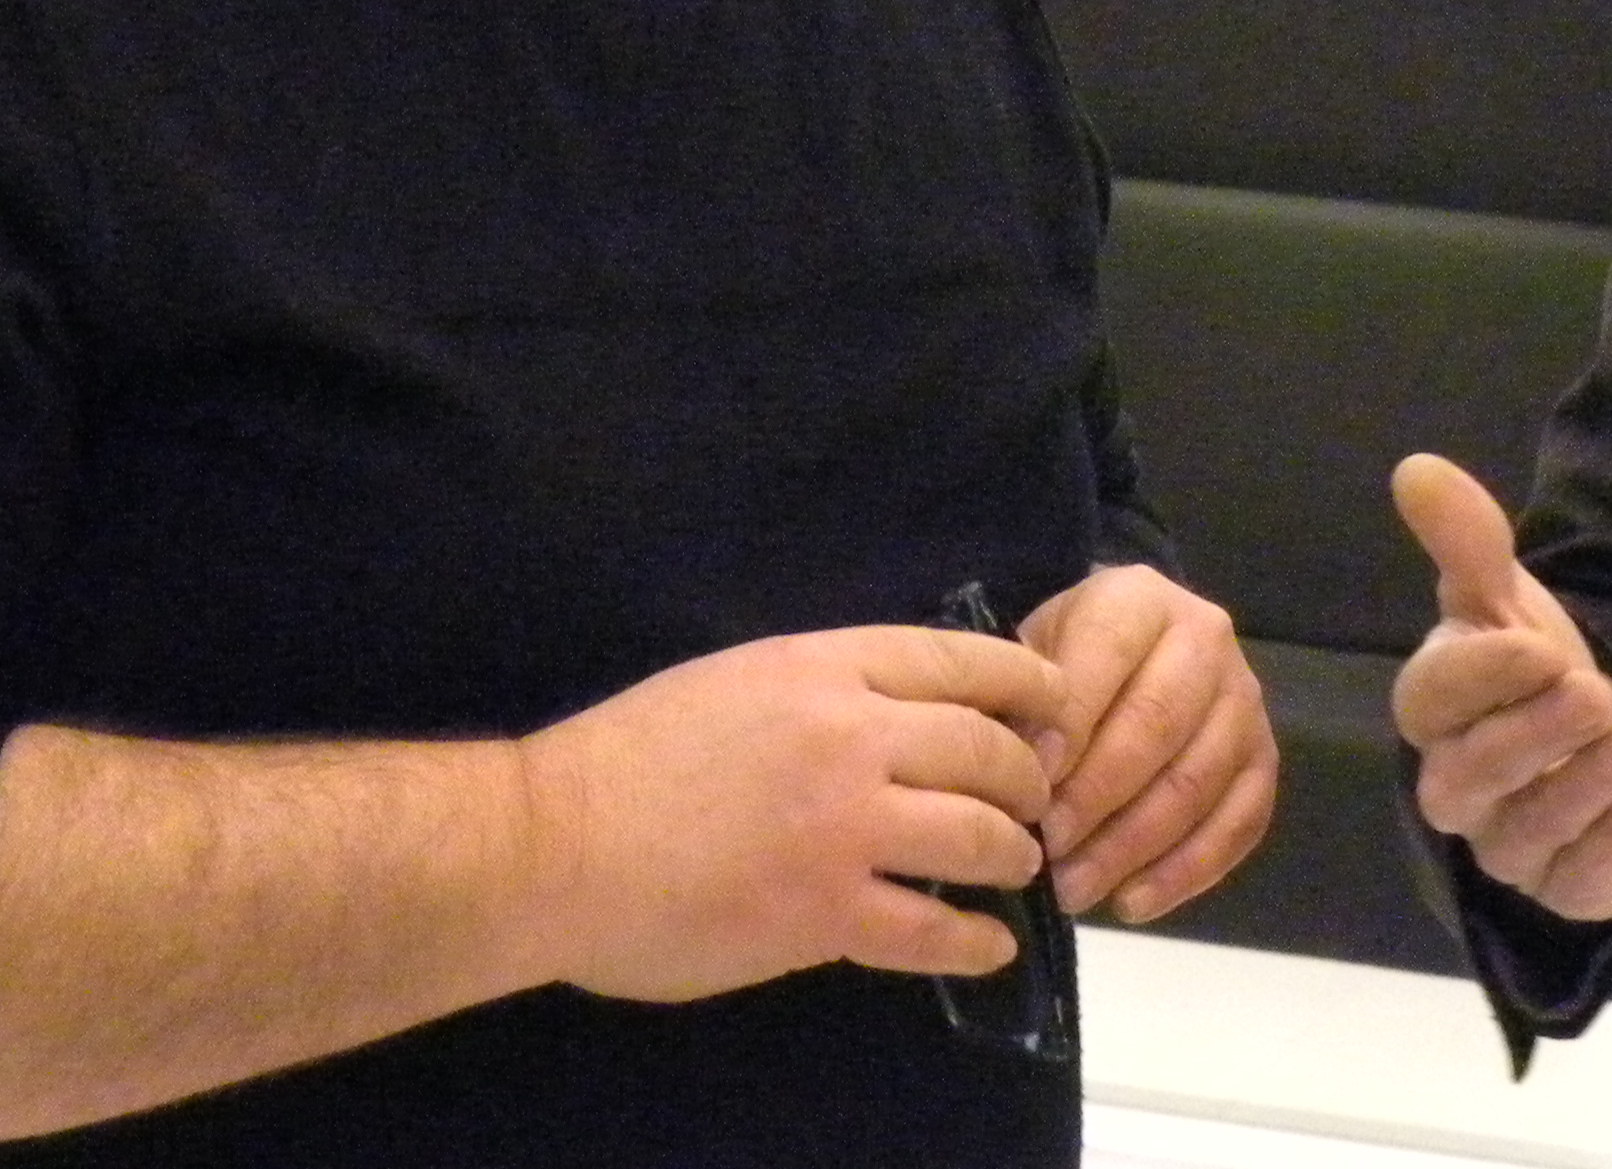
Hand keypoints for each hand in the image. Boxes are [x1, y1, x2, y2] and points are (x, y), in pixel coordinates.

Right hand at [513, 623, 1062, 998]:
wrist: (555, 843)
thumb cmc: (630, 757)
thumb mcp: (738, 680)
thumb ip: (822, 690)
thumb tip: (892, 714)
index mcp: (826, 667)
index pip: (963, 662)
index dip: (1027, 686)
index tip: (1056, 707)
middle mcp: (852, 734)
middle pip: (987, 748)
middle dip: (1028, 776)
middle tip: (1035, 799)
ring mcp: (844, 826)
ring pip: (976, 837)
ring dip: (1011, 854)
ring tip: (1016, 866)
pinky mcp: (824, 912)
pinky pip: (930, 929)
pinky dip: (972, 942)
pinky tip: (987, 948)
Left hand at [1017, 564, 1276, 921]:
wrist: (1128, 652)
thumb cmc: (1065, 662)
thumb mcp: (1030, 656)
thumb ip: (1022, 703)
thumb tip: (1019, 772)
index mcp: (1139, 599)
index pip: (1108, 654)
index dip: (1068, 724)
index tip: (1026, 789)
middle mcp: (1207, 638)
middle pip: (1158, 724)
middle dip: (1096, 797)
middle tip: (1044, 852)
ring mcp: (1245, 700)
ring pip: (1197, 782)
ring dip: (1132, 847)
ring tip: (1073, 889)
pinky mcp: (1265, 758)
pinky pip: (1239, 823)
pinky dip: (1186, 872)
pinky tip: (1131, 903)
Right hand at [1388, 453, 1611, 923]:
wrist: (1580, 735)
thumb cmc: (1526, 664)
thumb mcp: (1505, 596)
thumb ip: (1467, 541)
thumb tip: (1417, 469)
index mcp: (1436, 708)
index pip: (1431, 701)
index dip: (1482, 676)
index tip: (1540, 645)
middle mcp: (1458, 782)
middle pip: (1472, 775)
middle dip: (1534, 736)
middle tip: (1594, 690)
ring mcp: (1505, 842)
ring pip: (1521, 835)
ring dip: (1576, 790)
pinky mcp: (1559, 885)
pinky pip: (1569, 887)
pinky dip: (1602, 855)